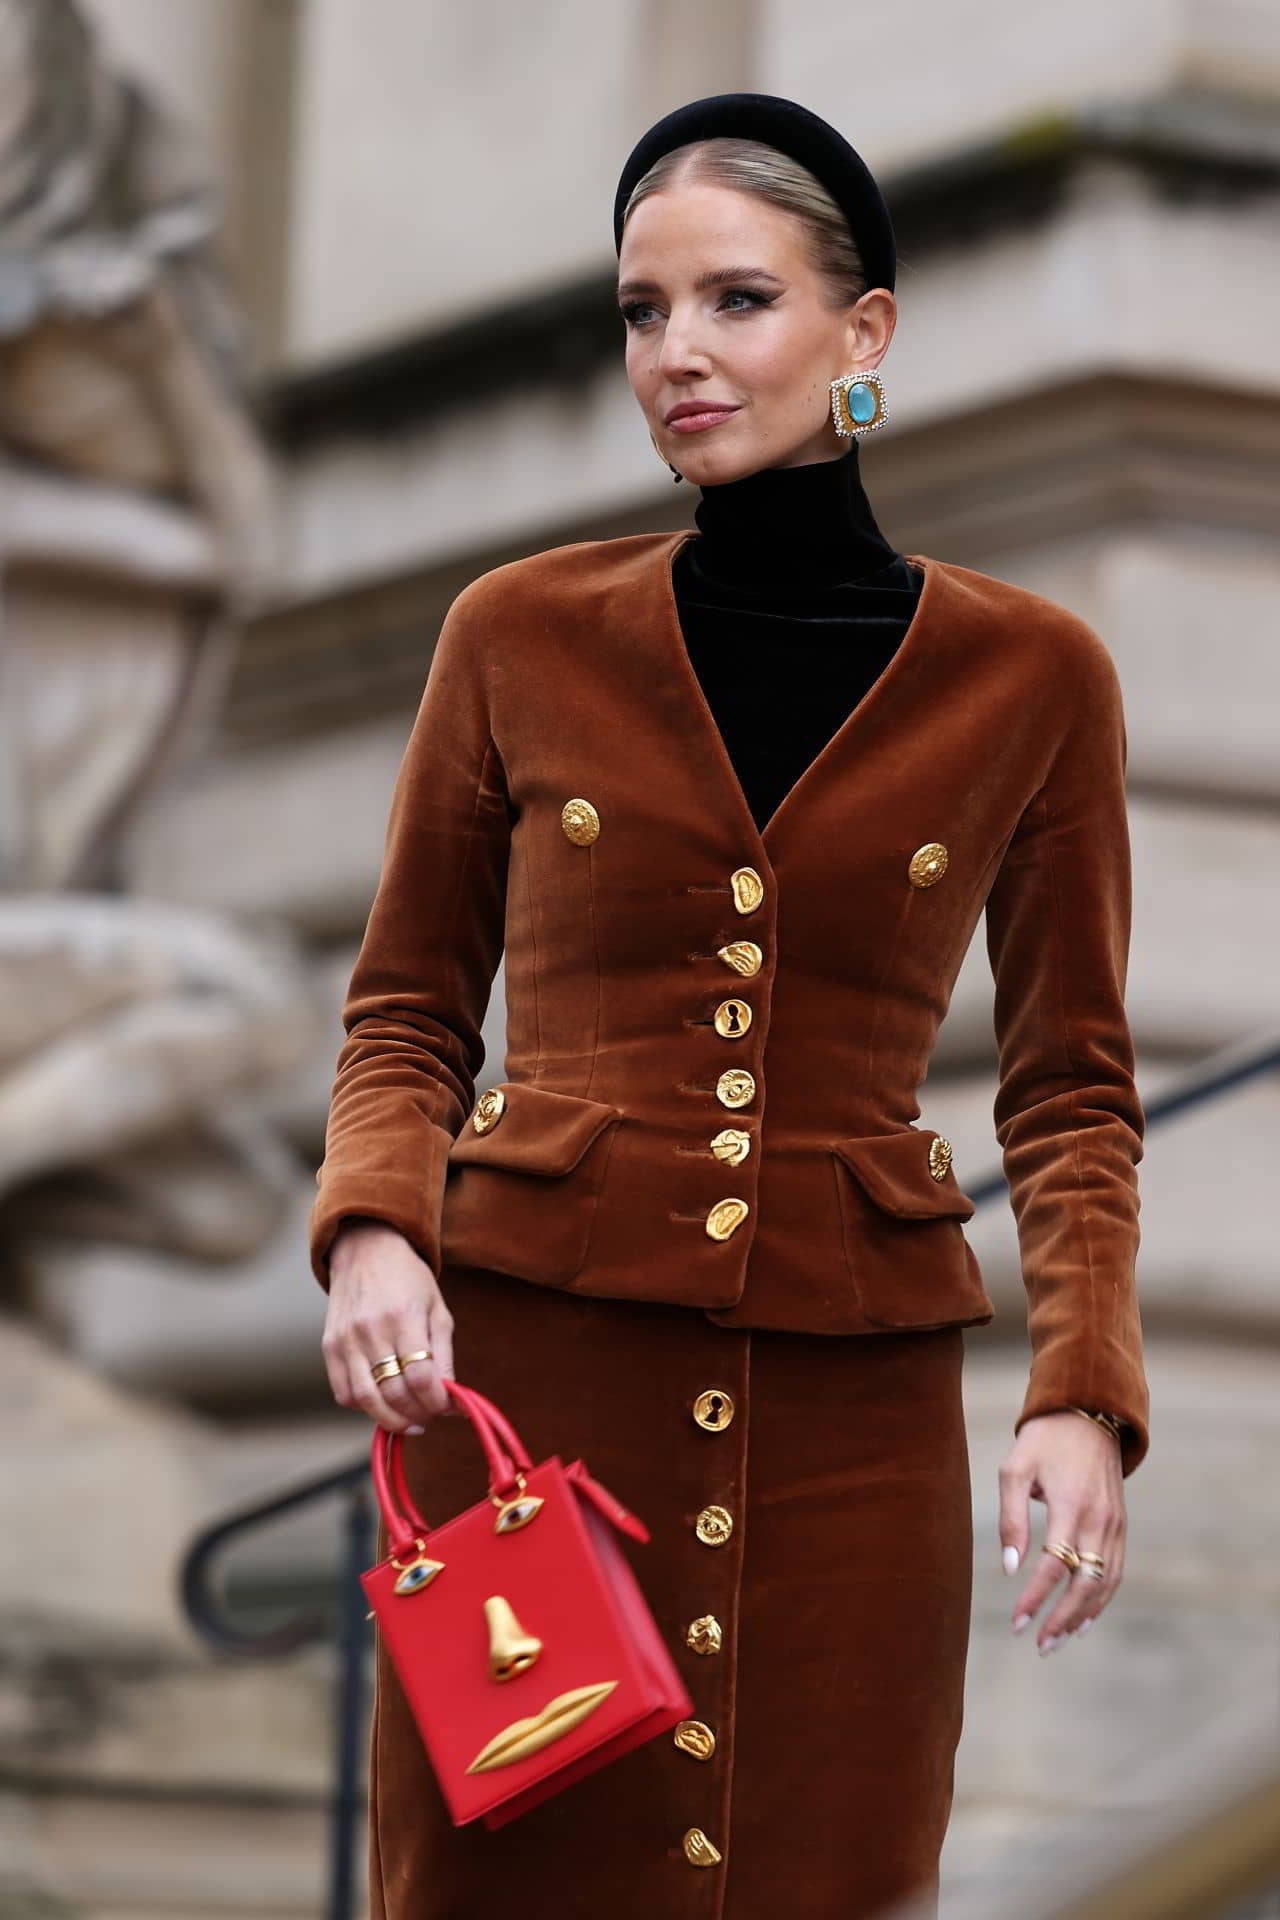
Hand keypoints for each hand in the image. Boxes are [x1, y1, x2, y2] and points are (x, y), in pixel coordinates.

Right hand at [322, 1220, 459, 1432]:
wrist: (366, 1250)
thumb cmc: (409, 1280)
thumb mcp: (438, 1310)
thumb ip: (444, 1357)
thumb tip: (453, 1401)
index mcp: (405, 1317)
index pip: (421, 1377)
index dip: (437, 1402)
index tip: (447, 1408)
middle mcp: (372, 1329)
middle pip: (394, 1393)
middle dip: (417, 1415)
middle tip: (429, 1418)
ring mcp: (346, 1339)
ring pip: (366, 1400)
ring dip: (391, 1420)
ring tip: (409, 1421)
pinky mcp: (330, 1347)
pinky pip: (343, 1392)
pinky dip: (364, 1407)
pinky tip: (382, 1403)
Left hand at [997, 1410, 1125, 1653]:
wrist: (1089, 1414)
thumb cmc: (1044, 1441)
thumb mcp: (1016, 1469)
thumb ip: (1011, 1518)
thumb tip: (1009, 1568)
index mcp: (1072, 1506)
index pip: (1054, 1567)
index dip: (1035, 1599)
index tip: (1016, 1624)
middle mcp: (1099, 1521)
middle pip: (1085, 1585)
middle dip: (1062, 1619)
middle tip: (1039, 1646)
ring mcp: (1115, 1525)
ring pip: (1104, 1584)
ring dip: (1083, 1616)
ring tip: (1059, 1640)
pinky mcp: (1121, 1526)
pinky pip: (1115, 1571)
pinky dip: (1102, 1599)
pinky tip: (1085, 1618)